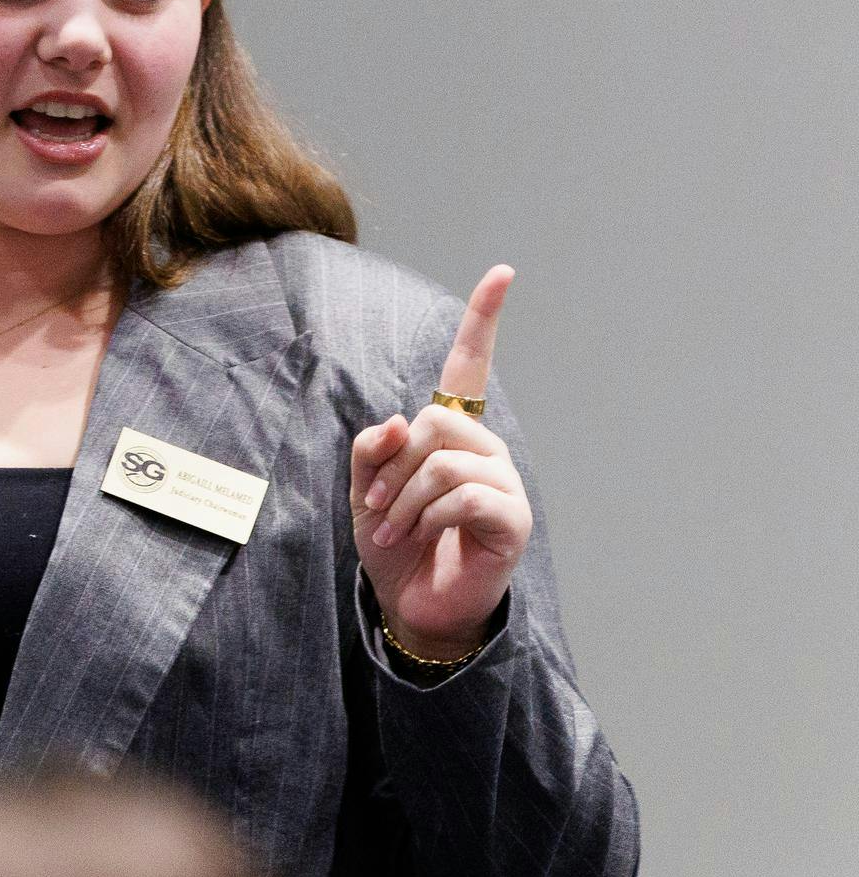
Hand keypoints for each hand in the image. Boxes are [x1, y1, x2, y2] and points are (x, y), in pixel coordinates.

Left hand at [349, 266, 531, 660]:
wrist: (412, 603)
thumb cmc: (394, 543)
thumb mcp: (365, 490)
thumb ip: (373, 449)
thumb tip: (400, 420)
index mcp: (451, 434)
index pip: (470, 368)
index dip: (483, 321)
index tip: (502, 273)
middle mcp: (485, 449)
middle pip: (435, 419)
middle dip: (395, 463)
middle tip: (378, 507)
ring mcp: (504, 482)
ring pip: (445, 458)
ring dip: (405, 498)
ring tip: (391, 530)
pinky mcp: (512, 518)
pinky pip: (463, 494)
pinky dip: (427, 517)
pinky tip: (416, 538)